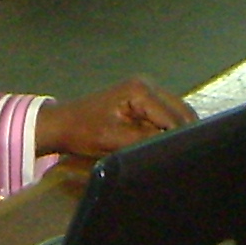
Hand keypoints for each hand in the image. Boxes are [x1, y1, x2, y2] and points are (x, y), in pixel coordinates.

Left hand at [34, 77, 194, 161]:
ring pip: (177, 114)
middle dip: (182, 135)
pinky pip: (165, 115)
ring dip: (175, 132)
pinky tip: (160, 144)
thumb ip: (145, 141)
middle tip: (181, 158)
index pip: (175, 118)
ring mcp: (147, 90)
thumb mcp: (114, 140)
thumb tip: (170, 148)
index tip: (183, 159)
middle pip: (182, 113)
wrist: (61, 124)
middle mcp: (148, 84)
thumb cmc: (82, 131)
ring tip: (171, 153)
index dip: (180, 140)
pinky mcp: (144, 99)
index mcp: (141, 90)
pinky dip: (167, 130)